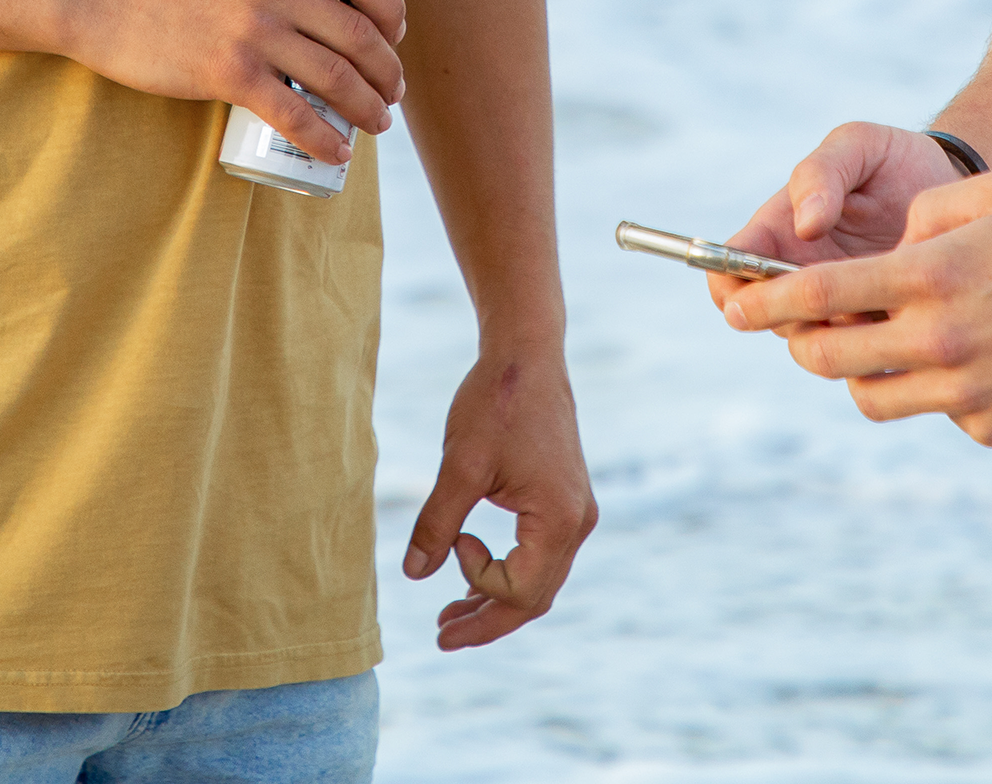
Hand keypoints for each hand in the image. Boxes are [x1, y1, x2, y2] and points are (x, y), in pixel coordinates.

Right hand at [61, 0, 405, 164]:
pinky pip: (294, 115)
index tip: (397, 34)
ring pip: (335, 77)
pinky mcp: (228, 73)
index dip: (393, 10)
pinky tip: (338, 150)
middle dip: (387, 70)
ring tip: (377, 122)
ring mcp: (252, 29)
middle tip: (393, 91)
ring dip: (368, 107)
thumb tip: (334, 9)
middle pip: (357, 34)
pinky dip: (325, 138)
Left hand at [401, 349, 594, 650]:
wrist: (526, 354)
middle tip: (441, 637)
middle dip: (487, 620)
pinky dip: (507, 570)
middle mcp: (577, 523)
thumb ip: (437, 523)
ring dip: (495, 599)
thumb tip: (413, 576)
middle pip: (535, 597)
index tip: (454, 538)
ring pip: (539, 580)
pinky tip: (469, 569)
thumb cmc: (496, 402)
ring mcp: (576, 513)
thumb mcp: (460, 465)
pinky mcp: (565, 501)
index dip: (477, 578)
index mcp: (558, 519)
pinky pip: (540, 555)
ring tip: (449, 616)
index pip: (520, 589)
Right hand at [703, 120, 960, 322]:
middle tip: (836, 291)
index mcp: (777, 232)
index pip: (726, 273)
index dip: (729, 286)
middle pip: (764, 318)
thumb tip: (803, 227)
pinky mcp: (871, 331)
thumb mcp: (857, 145)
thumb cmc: (894, 162)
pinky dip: (870, 345)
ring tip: (879, 300)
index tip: (762, 282)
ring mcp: (832, 307)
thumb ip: (821, 173)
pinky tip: (902, 315)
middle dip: (790, 313)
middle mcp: (796, 277)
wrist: (951, 187)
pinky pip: (855, 357)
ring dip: (834, 331)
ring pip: (809, 344)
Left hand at [720, 167, 991, 446]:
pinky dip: (936, 391)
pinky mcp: (991, 430)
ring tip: (887, 342)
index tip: (731, 308)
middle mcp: (940, 340)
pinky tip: (978, 362)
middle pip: (828, 357)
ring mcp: (965, 393)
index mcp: (932, 276)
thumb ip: (927, 213)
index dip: (762, 304)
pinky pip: (935, 413)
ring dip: (861, 373)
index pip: (818, 296)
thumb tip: (885, 253)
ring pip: (871, 397)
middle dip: (799, 344)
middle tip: (800, 331)